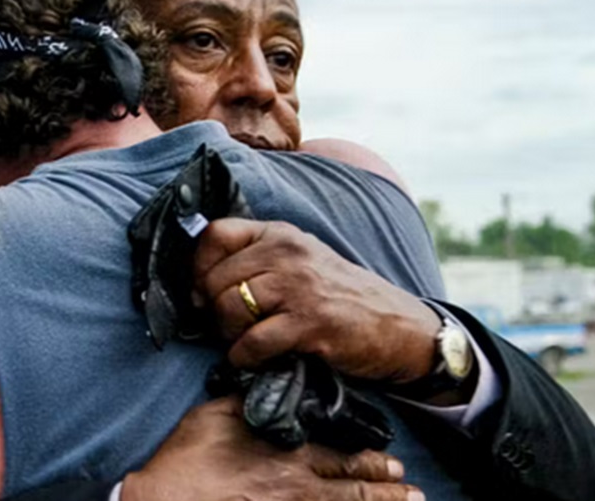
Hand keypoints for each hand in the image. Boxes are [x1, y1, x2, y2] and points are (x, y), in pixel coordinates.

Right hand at [122, 397, 422, 500]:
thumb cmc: (185, 460)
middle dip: (385, 488)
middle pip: (353, 487)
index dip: (370, 461)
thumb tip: (270, 387)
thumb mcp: (217, 414)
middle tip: (409, 487)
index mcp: (287, 452)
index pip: (341, 456)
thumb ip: (251, 401)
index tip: (391, 462)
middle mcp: (298, 486)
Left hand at [193, 218, 441, 383]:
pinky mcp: (310, 324)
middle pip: (215, 278)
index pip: (216, 235)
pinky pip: (253, 342)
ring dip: (228, 334)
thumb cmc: (340, 297)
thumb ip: (255, 261)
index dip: (198, 266)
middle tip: (228, 326)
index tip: (201, 292)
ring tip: (244, 341)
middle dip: (212, 310)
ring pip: (229, 308)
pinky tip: (256, 359)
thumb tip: (195, 286)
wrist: (399, 327)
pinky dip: (245, 357)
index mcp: (280, 235)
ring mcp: (299, 287)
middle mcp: (288, 253)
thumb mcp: (300, 262)